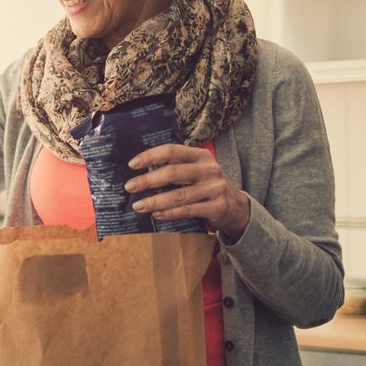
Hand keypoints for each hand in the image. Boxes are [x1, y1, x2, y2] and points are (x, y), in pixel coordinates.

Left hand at [123, 144, 250, 240]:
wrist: (236, 206)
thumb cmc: (206, 184)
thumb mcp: (196, 169)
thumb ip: (175, 165)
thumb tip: (142, 169)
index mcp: (201, 155)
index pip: (171, 151)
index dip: (150, 156)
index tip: (132, 164)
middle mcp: (209, 170)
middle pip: (173, 173)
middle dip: (148, 180)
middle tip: (129, 187)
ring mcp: (214, 188)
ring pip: (179, 195)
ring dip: (155, 201)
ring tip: (138, 205)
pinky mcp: (217, 207)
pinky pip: (188, 210)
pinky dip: (170, 213)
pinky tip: (157, 214)